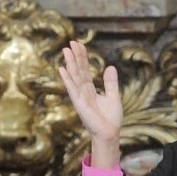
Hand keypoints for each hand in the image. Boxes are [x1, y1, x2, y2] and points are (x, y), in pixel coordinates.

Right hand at [58, 40, 122, 167]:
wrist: (110, 133)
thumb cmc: (111, 119)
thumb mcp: (114, 96)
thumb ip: (110, 82)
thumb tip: (110, 66)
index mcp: (90, 89)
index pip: (85, 70)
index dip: (82, 57)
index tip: (79, 44)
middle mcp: (83, 92)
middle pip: (78, 70)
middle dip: (75, 56)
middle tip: (71, 42)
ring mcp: (80, 97)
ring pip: (75, 76)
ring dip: (70, 63)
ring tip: (66, 50)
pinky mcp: (79, 104)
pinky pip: (72, 89)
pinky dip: (68, 79)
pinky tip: (62, 69)